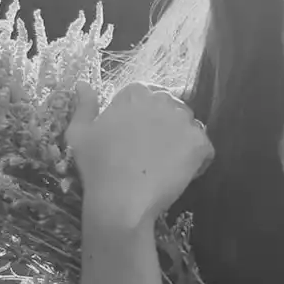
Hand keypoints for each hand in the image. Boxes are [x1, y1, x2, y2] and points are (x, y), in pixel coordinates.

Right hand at [66, 79, 213, 234]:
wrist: (121, 199)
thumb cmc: (97, 166)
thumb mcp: (79, 133)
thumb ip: (84, 105)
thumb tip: (83, 84)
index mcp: (136, 94)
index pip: (146, 95)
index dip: (142, 116)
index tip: (134, 135)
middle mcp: (163, 101)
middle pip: (170, 108)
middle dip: (163, 124)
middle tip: (151, 151)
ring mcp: (184, 121)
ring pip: (188, 126)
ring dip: (180, 139)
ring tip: (166, 162)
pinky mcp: (199, 143)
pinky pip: (204, 147)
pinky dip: (197, 159)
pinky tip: (180, 172)